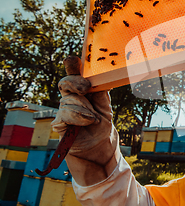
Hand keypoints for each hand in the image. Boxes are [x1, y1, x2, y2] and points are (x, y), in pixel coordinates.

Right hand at [52, 57, 118, 183]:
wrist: (99, 146)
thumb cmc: (102, 123)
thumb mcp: (104, 105)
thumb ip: (99, 91)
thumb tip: (99, 75)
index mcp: (81, 90)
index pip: (74, 74)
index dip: (72, 66)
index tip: (72, 59)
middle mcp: (70, 98)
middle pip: (65, 83)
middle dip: (75, 82)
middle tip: (86, 87)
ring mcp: (63, 110)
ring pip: (68, 101)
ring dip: (84, 109)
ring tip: (94, 118)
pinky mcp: (59, 123)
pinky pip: (64, 115)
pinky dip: (79, 117)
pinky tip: (89, 121)